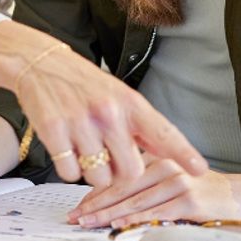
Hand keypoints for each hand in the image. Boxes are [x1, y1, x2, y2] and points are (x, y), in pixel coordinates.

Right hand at [8, 36, 206, 187]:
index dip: (183, 153)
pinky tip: (66, 146)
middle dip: (121, 172)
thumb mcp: (117, 95)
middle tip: (109, 156)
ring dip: (93, 172)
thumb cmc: (82, 83)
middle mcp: (108, 112)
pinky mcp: (54, 133)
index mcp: (129, 103)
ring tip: (85, 149)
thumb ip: (140, 126)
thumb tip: (169, 153)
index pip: (163, 132)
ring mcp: (81, 123)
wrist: (40, 63)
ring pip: (99, 178)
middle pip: (131, 171)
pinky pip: (69, 174)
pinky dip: (68, 168)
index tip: (199, 170)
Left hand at [66, 156, 240, 228]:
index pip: (118, 174)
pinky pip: (155, 211)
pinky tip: (118, 224)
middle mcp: (165, 165)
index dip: (96, 190)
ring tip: (89, 222)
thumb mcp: (171, 177)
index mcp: (157, 157)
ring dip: (108, 213)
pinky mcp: (188, 198)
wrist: (240, 194)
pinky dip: (134, 218)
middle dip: (95, 203)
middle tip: (75, 216)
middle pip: (121, 186)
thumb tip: (111, 199)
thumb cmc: (204, 188)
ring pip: (134, 199)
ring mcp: (177, 181)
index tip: (78, 204)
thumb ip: (145, 181)